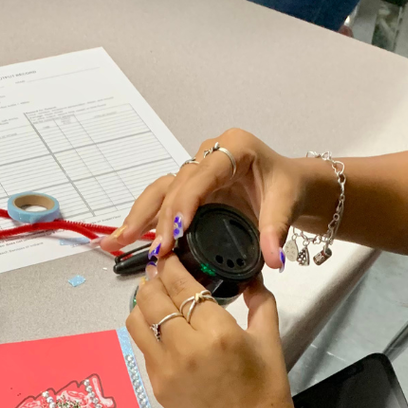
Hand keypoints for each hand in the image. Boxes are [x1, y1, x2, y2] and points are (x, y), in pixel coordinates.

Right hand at [100, 128, 318, 271]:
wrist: (291, 184)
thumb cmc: (288, 187)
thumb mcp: (286, 205)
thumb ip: (276, 231)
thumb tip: (274, 259)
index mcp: (234, 148)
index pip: (202, 175)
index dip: (186, 203)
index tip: (176, 231)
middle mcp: (209, 154)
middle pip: (176, 185)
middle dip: (161, 219)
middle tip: (155, 250)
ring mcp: (196, 170)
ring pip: (161, 190)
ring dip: (139, 217)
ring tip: (117, 241)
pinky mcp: (190, 187)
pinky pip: (162, 201)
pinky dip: (144, 220)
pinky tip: (124, 238)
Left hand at [126, 256, 300, 407]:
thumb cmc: (266, 389)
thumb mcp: (270, 339)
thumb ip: (260, 300)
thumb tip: (251, 275)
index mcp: (218, 333)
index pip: (181, 286)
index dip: (171, 264)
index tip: (169, 253)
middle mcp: (185, 349)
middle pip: (151, 298)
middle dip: (153, 279)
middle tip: (161, 270)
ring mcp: (165, 369)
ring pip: (136, 321)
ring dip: (142, 304)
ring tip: (156, 297)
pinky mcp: (157, 386)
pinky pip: (143, 347)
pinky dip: (149, 331)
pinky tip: (163, 328)